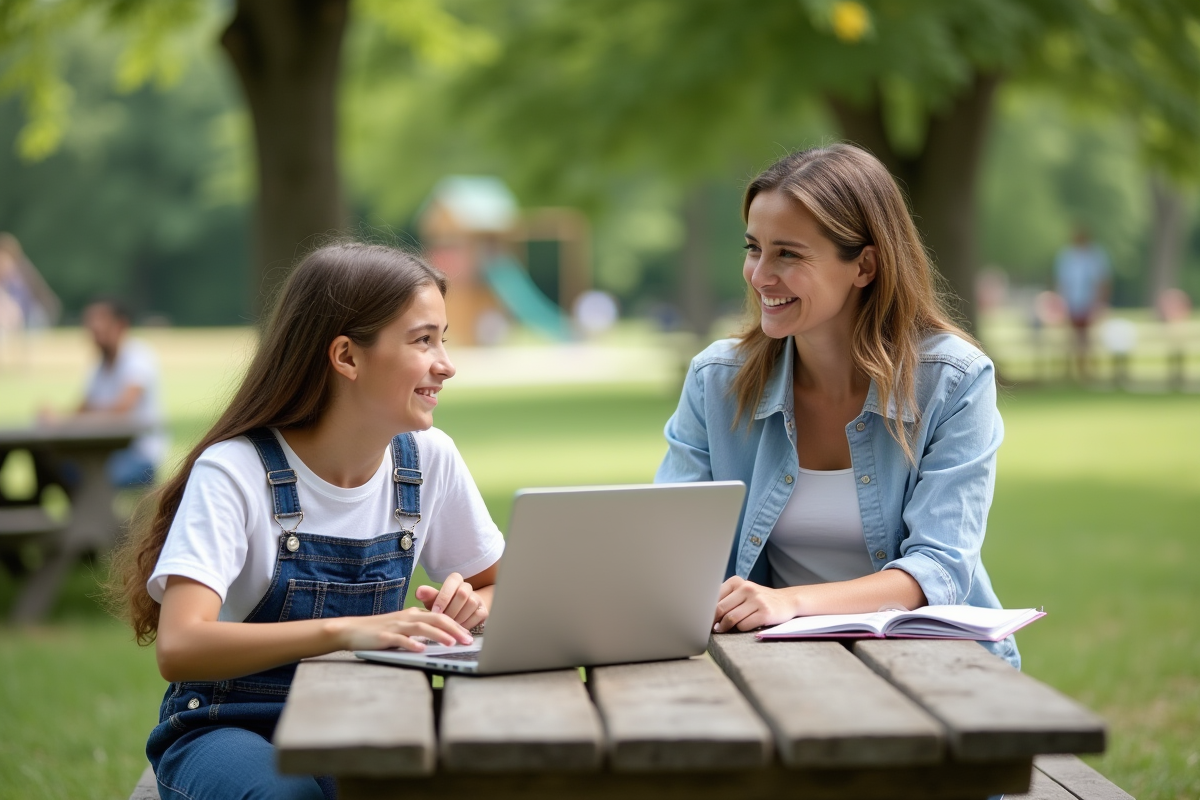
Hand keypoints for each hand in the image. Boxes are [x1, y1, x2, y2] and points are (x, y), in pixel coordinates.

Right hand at [331, 607, 472, 651]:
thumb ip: (419, 631)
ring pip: (422, 628)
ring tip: (451, 643)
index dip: (456, 625)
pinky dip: (412, 644)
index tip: (469, 635)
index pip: (440, 617)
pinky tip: (422, 650)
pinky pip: (400, 640)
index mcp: (413, 614)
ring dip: (438, 635)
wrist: (351, 629)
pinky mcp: (384, 637)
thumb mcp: (402, 627)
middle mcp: (407, 617)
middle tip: (468, 640)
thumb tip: (439, 640)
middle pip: (436, 619)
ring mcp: (396, 626)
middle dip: (454, 629)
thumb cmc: (378, 631)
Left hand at [415, 572, 488, 629]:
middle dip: (451, 610)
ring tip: (448, 626)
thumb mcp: (433, 600)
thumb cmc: (444, 606)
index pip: (451, 582)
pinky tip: (457, 629)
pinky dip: (466, 624)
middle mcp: (467, 587)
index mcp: (455, 580)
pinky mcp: (483, 610)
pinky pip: (477, 615)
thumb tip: (419, 591)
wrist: (459, 613)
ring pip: (470, 604)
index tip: (435, 611)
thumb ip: (427, 595)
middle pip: (462, 594)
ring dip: (458, 617)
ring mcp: (477, 598)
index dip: (443, 598)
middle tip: (441, 621)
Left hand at [713, 576, 799, 631]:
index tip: (704, 619)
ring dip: (725, 627)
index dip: (707, 611)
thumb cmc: (758, 599)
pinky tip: (744, 626)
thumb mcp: (742, 592)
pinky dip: (740, 629)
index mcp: (737, 581)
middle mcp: (747, 588)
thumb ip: (725, 598)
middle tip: (713, 628)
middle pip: (720, 609)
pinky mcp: (765, 613)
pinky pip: (744, 625)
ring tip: (724, 629)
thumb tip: (705, 613)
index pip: (714, 597)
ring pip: (731, 618)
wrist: (787, 601)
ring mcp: (757, 600)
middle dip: (714, 621)